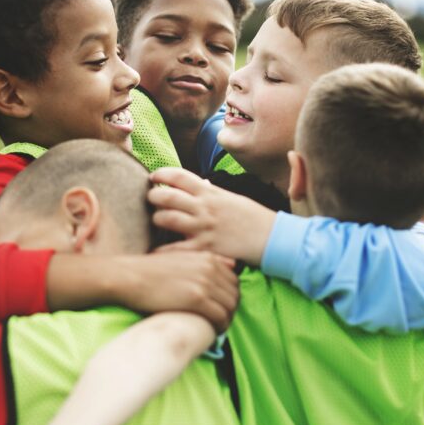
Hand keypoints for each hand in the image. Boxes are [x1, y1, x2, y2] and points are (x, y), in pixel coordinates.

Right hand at [115, 251, 237, 333]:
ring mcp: (204, 283)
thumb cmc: (151, 271)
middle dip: (231, 311)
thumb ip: (207, 261)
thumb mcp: (181, 258)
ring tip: (216, 329)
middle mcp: (210, 268)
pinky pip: (219, 317)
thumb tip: (232, 264)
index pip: (234, 281)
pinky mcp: (196, 299)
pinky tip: (213, 333)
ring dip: (227, 321)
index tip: (221, 309)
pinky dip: (220, 327)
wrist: (129, 277)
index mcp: (207, 258)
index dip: (230, 298)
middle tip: (220, 322)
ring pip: (229, 307)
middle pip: (234, 295)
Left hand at [148, 167, 275, 265]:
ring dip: (156, 219)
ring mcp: (203, 228)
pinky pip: (176, 249)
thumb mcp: (232, 198)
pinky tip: (155, 251)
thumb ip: (213, 193)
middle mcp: (204, 208)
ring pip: (167, 219)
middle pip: (167, 196)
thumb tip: (200, 185)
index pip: (180, 176)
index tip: (154, 176)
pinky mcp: (205, 247)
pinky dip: (163, 250)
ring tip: (156, 221)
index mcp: (211, 193)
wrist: (273, 237)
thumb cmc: (254, 217)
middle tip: (150, 199)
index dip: (162, 173)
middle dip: (153, 196)